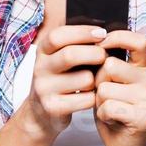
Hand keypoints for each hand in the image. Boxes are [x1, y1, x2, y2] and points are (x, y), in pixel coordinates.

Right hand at [20, 24, 106, 140]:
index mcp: (42, 50)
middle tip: (106, 56)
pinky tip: (92, 95)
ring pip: (84, 79)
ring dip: (97, 79)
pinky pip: (86, 99)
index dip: (82, 32)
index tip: (102, 33)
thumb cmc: (59, 79)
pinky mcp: (53, 108)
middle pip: (70, 55)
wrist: (40, 113)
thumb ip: (74, 44)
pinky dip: (95, 97)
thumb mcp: (58, 58)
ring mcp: (44, 89)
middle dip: (95, 53)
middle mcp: (39, 68)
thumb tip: (102, 32)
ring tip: (97, 79)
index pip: (58, 36)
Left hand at [93, 30, 145, 145]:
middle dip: (98, 80)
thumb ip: (106, 63)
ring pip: (105, 88)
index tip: (100, 46)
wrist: (125, 145)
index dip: (116, 38)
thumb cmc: (113, 108)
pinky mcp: (142, 117)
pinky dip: (103, 115)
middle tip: (104, 94)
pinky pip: (108, 107)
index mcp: (143, 67)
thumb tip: (92, 44)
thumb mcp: (110, 81)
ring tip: (109, 108)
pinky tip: (112, 120)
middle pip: (110, 65)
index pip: (138, 40)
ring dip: (99, 101)